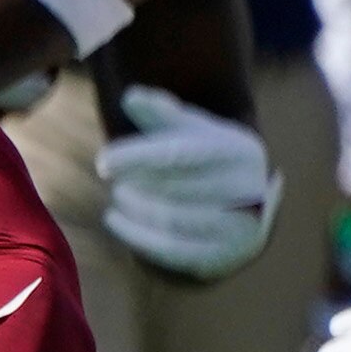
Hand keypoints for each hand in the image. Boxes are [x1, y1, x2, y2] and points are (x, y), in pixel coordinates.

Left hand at [96, 85, 279, 279]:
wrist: (245, 205)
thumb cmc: (204, 159)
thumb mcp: (189, 130)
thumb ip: (160, 111)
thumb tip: (131, 96)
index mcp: (237, 152)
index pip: (181, 155)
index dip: (138, 157)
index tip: (104, 162)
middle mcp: (246, 189)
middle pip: (173, 188)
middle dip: (135, 184)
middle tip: (116, 181)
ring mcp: (238, 227)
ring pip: (170, 220)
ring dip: (134, 208)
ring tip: (119, 195)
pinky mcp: (221, 255)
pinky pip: (170, 250)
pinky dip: (135, 235)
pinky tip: (113, 219)